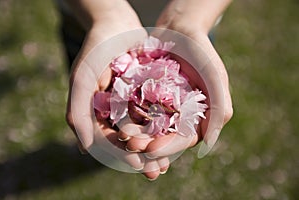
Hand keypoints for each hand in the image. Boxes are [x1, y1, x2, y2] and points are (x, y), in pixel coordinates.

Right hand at [65, 2, 168, 179]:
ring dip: (153, 148)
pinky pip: (154, 114)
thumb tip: (85, 150)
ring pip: (141, 131)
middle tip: (155, 172)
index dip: (120, 155)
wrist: (116, 23)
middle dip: (140, 157)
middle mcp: (112, 111)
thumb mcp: (82, 78)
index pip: (106, 140)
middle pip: (125, 140)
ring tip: (166, 164)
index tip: (136, 165)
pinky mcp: (145, 93)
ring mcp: (128, 103)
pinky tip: (174, 137)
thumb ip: (78, 112)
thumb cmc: (96, 49)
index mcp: (95, 111)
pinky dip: (162, 127)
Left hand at [121, 0, 232, 159]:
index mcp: (198, 117)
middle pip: (164, 138)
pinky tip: (117, 122)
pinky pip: (137, 111)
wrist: (179, 29)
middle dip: (148, 144)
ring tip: (122, 136)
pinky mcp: (148, 97)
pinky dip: (128, 119)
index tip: (151, 149)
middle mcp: (180, 116)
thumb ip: (219, 107)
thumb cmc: (201, 51)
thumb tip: (209, 143)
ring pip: (148, 128)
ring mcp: (163, 108)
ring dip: (136, 135)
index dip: (169, 147)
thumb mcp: (215, 76)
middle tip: (131, 145)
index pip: (184, 139)